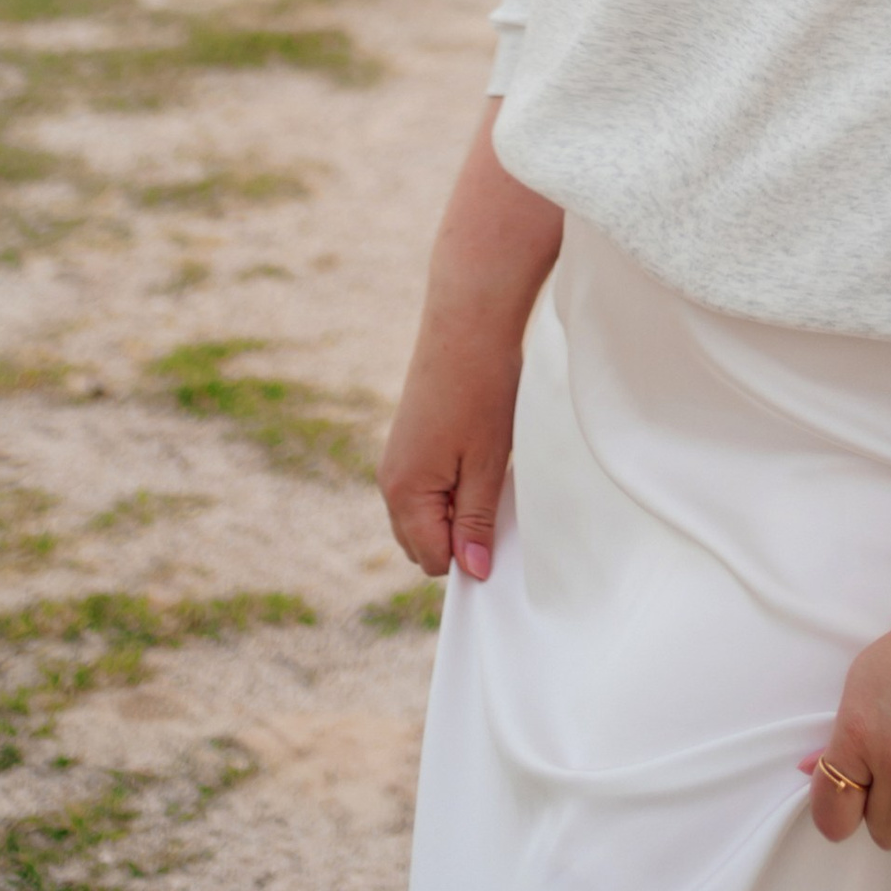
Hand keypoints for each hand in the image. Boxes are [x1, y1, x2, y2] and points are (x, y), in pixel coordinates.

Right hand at [378, 103, 563, 583]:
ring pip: (429, 513)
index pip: (433, 559)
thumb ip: (475, 522)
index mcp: (404, 493)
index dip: (469, 553)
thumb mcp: (487, 464)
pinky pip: (431, 485)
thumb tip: (472, 572)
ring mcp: (398, 459)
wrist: (468, 319)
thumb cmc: (482, 390)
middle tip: (499, 495)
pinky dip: (456, 483)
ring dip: (461, 507)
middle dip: (461, 534)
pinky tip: (482, 453)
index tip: (500, 526)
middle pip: (425, 542)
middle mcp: (391, 480)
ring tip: (492, 468)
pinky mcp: (412, 439)